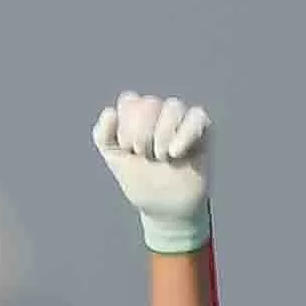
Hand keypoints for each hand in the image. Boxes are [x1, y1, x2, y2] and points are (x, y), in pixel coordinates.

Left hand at [92, 90, 212, 256]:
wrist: (164, 205)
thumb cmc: (139, 179)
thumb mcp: (113, 158)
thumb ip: (103, 135)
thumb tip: (110, 112)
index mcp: (135, 114)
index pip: (129, 101)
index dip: (125, 126)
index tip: (125, 149)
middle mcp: (159, 111)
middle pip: (149, 103)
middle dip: (141, 134)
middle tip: (142, 155)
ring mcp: (181, 118)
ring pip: (173, 107)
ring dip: (162, 135)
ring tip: (160, 157)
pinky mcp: (202, 128)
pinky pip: (196, 115)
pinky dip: (184, 134)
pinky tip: (175, 154)